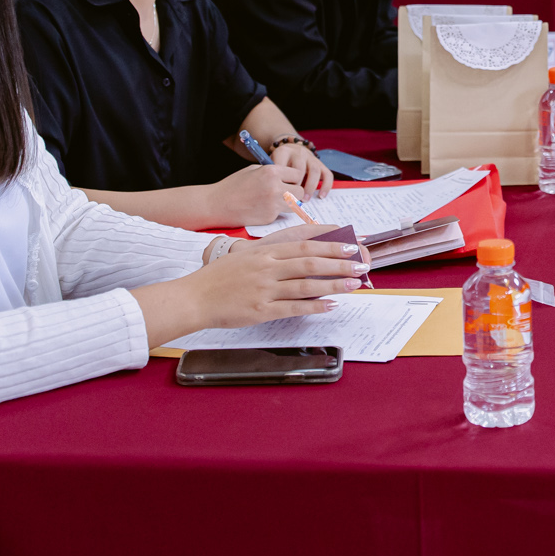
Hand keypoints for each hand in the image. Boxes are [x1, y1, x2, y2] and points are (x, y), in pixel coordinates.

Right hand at [184, 237, 366, 327]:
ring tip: (354, 285)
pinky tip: (330, 305)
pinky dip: (314, 307)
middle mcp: (267, 267)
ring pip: (306, 285)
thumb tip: (304, 257)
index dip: (331, 245)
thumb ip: (273, 255)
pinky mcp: (261, 310)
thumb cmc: (220, 277)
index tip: (351, 246)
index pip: (305, 245)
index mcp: (265, 251)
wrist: (194, 297)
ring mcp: (264, 289)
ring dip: (334, 285)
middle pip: (310, 263)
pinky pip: (293, 308)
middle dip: (340, 264)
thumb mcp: (246, 256)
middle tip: (361, 265)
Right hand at [202, 161, 304, 228]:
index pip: (296, 174)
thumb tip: (288, 176)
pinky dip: (275, 212)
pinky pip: (280, 214)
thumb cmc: (233, 186)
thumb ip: (271, 172)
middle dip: (294, 192)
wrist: (216, 205)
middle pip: (299, 191)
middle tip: (285, 192)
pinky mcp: (269, 218)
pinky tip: (262, 208)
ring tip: (274, 200)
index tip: (288, 181)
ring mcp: (273, 205)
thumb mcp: (252, 171)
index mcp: (271, 172)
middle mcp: (275, 188)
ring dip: (288, 203)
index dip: (292, 178)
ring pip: (294, 205)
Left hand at [272, 141, 332, 196]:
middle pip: (300, 169)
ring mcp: (311, 157)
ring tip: (305, 200)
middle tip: (293, 199)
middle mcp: (298, 152)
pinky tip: (321, 196)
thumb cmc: (278, 163)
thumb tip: (276, 195)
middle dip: (296, 186)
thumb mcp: (272, 165)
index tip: (280, 195)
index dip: (282, 183)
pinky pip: (327, 174)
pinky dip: (326, 186)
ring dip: (310, 187)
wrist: (291, 149)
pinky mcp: (321, 164)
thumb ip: (272, 176)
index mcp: (283, 152)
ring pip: (314, 171)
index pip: (283, 167)